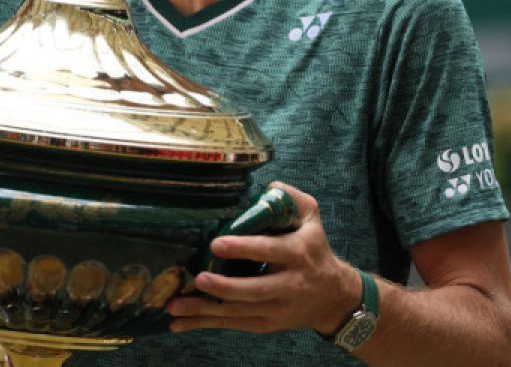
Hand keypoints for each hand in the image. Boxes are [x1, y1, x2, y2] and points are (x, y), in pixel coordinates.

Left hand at [167, 182, 359, 334]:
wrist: (335, 297)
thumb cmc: (314, 250)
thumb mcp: (311, 218)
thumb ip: (291, 198)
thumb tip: (267, 186)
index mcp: (296, 253)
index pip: (269, 251)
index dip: (243, 248)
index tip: (216, 244)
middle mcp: (288, 284)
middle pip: (255, 290)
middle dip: (225, 286)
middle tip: (198, 278)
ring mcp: (276, 308)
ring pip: (239, 312)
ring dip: (205, 310)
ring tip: (175, 305)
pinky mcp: (266, 323)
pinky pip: (233, 324)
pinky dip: (205, 324)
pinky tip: (179, 323)